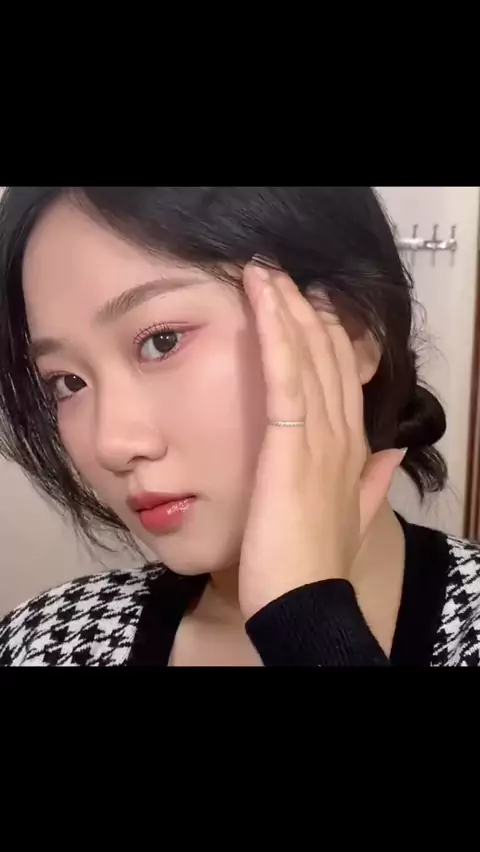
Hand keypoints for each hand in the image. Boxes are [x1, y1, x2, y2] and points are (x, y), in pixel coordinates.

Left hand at [238, 260, 404, 619]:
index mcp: (351, 450)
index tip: (313, 306)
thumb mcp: (355, 517)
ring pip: (309, 359)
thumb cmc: (317, 563)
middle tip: (288, 275)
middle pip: (329, 360)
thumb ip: (375, 481)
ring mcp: (317, 438)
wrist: (306, 601)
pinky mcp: (289, 444)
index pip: (344, 380)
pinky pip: (285, 378)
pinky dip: (276, 335)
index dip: (331, 339)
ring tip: (267, 273)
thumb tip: (394, 451)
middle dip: (309, 313)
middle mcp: (339, 436)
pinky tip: (265, 301)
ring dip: (289, 310)